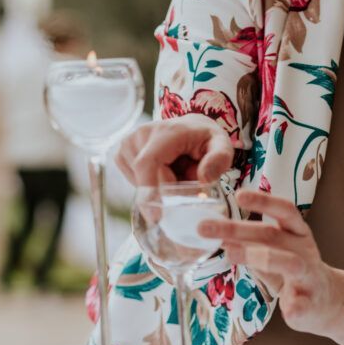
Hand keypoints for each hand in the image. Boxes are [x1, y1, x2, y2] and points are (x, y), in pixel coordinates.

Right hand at [116, 113, 233, 186]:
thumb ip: (219, 159)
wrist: (190, 128)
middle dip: (165, 192)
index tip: (156, 217)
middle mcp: (142, 134)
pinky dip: (149, 184)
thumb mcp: (222, 145)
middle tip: (187, 182)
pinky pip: (134, 182)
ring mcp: (129, 143)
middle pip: (146, 178)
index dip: (148, 190)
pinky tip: (164, 172)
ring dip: (159, 187)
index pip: (148, 163)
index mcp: (167, 131)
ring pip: (139, 182)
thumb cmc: (206, 139)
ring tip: (177, 172)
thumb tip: (204, 178)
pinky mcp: (122, 154)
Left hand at [198, 190, 338, 335]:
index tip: (238, 194)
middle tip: (206, 228)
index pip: (283, 210)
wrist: (330, 300)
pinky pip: (303, 305)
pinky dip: (296, 306)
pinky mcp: (311, 304)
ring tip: (231, 254)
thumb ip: (251, 246)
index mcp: (297, 233)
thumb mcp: (275, 252)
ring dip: (260, 257)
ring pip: (290, 263)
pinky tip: (288, 309)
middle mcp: (304, 250)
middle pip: (272, 235)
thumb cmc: (296, 272)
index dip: (263, 201)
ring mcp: (309, 276)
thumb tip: (219, 236)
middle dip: (238, 230)